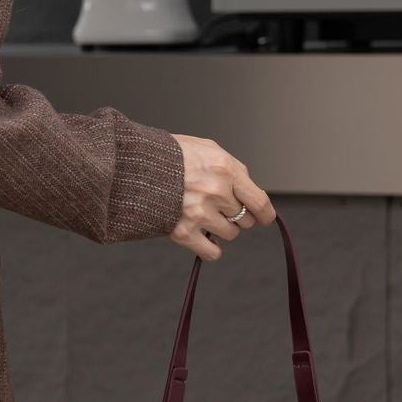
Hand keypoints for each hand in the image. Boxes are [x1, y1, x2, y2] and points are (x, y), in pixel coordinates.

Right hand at [168, 135, 275, 260]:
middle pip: (245, 220)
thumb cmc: (170, 155)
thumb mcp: (207, 148)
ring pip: (230, 234)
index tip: (265, 219)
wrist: (135, 166)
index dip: (265, 214)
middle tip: (218, 207)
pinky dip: (211, 249)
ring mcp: (200, 213)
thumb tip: (250, 189)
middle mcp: (216, 192)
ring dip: (222, 229)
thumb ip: (233, 168)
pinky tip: (203, 239)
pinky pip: (212, 252)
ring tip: (203, 215)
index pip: (259, 201)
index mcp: (225, 169)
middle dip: (237, 216)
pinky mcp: (184, 232)